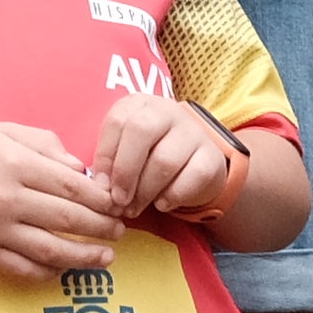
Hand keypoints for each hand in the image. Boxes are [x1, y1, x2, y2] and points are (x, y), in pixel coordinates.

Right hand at [0, 117, 128, 278]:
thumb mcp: (5, 130)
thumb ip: (47, 147)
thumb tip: (82, 172)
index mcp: (15, 164)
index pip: (72, 188)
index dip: (102, 199)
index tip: (118, 204)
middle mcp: (7, 199)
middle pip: (68, 221)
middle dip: (101, 228)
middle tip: (120, 232)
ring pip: (50, 251)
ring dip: (84, 258)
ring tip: (106, 258)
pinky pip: (22, 269)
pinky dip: (48, 273)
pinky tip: (64, 269)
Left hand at [92, 90, 239, 223]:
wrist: (195, 164)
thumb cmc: (150, 156)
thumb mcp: (127, 150)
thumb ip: (112, 162)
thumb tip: (101, 188)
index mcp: (140, 104)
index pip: (117, 122)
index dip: (105, 157)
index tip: (101, 185)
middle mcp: (168, 111)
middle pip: (141, 131)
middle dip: (125, 171)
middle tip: (118, 200)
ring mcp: (193, 131)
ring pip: (164, 160)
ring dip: (145, 191)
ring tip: (135, 208)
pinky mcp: (212, 156)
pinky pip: (191, 178)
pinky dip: (172, 196)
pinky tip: (162, 204)